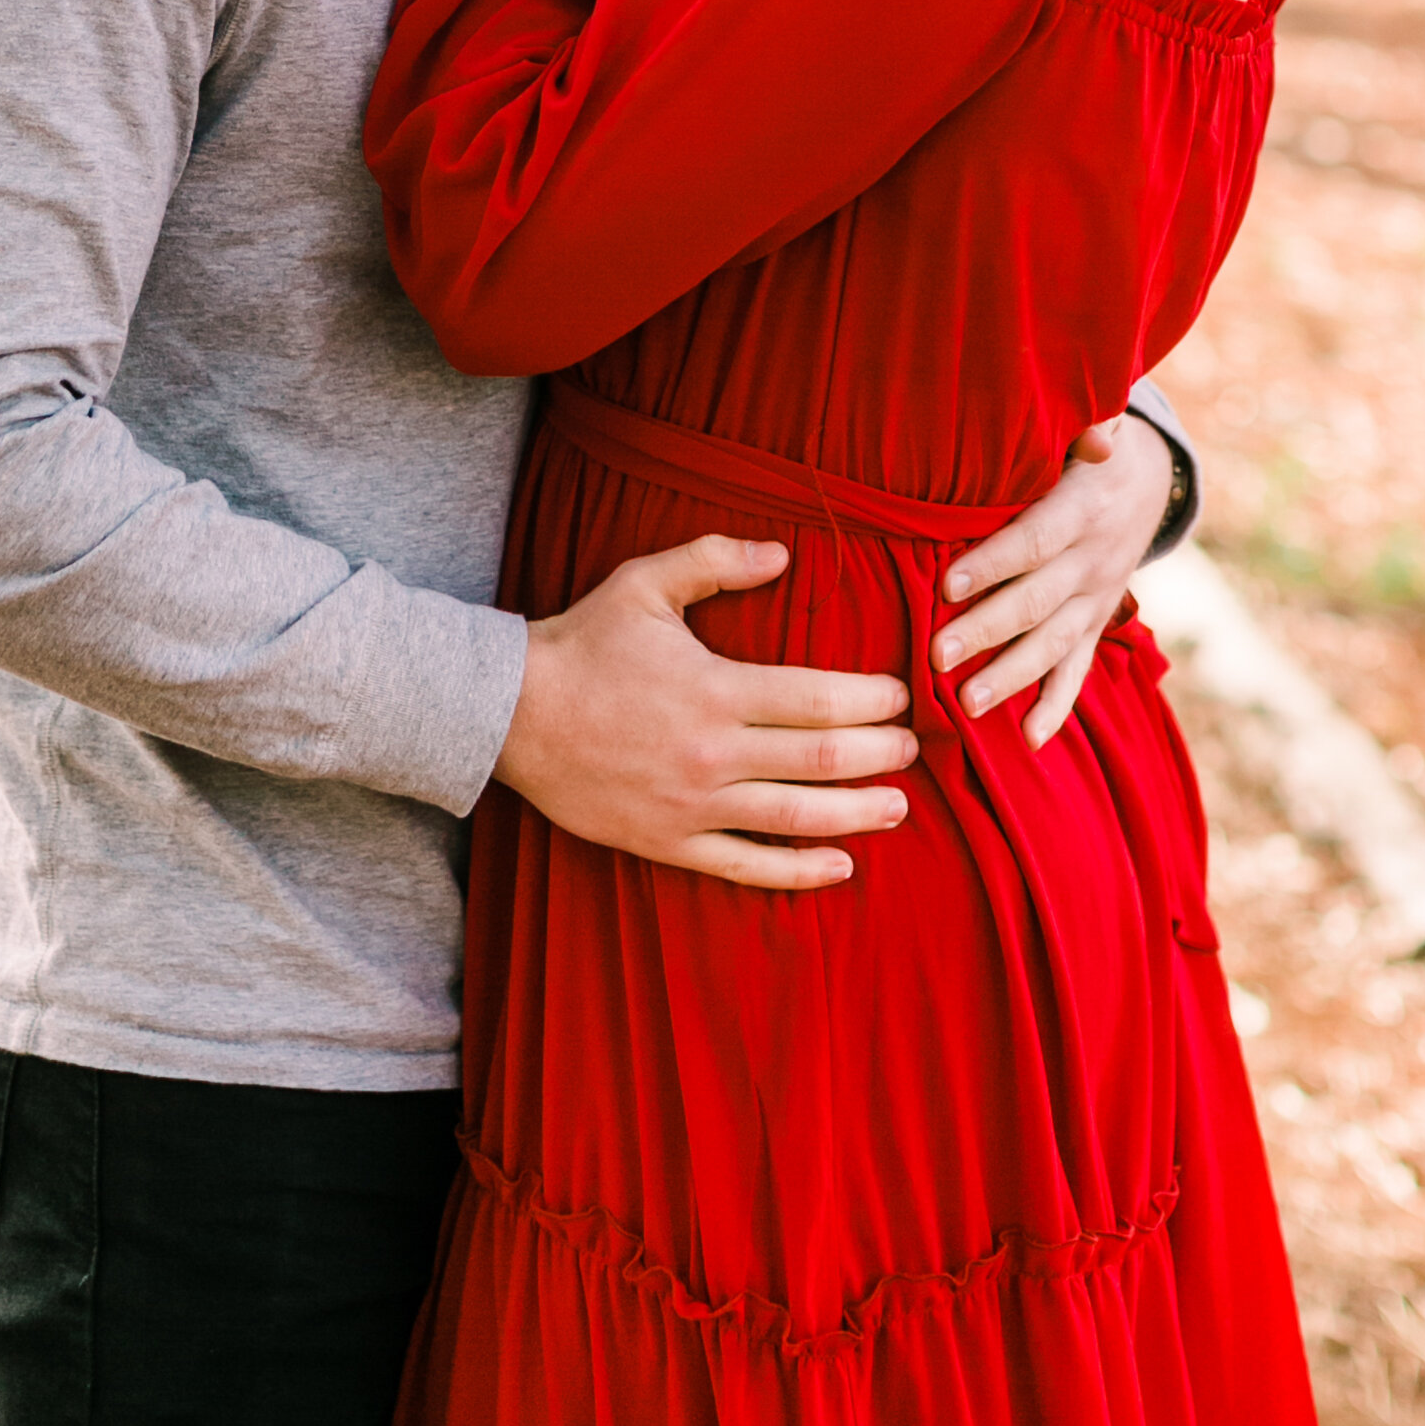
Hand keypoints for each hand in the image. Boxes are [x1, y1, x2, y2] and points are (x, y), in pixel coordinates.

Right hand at [495, 533, 917, 892]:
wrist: (511, 713)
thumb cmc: (583, 642)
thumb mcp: (645, 582)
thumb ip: (716, 559)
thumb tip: (783, 554)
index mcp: (715, 688)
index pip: (817, 699)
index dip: (870, 700)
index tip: (900, 696)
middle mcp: (714, 753)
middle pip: (821, 759)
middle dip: (879, 754)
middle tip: (913, 749)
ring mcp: (693, 805)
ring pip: (796, 818)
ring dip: (857, 813)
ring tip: (899, 807)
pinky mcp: (670, 842)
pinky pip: (746, 866)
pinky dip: (799, 871)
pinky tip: (839, 866)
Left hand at [931, 414, 1173, 748]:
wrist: (1146, 479)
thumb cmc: (1088, 448)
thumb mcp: (1091, 425)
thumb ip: (1086, 427)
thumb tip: (1097, 436)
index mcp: (1084, 509)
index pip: (1035, 542)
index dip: (994, 563)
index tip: (947, 585)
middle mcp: (1094, 561)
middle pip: (1037, 602)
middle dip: (987, 631)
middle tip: (938, 656)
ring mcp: (1098, 599)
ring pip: (1054, 645)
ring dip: (1011, 677)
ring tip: (968, 706)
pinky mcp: (1097, 624)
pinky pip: (1079, 670)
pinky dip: (1056, 706)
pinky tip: (1031, 741)